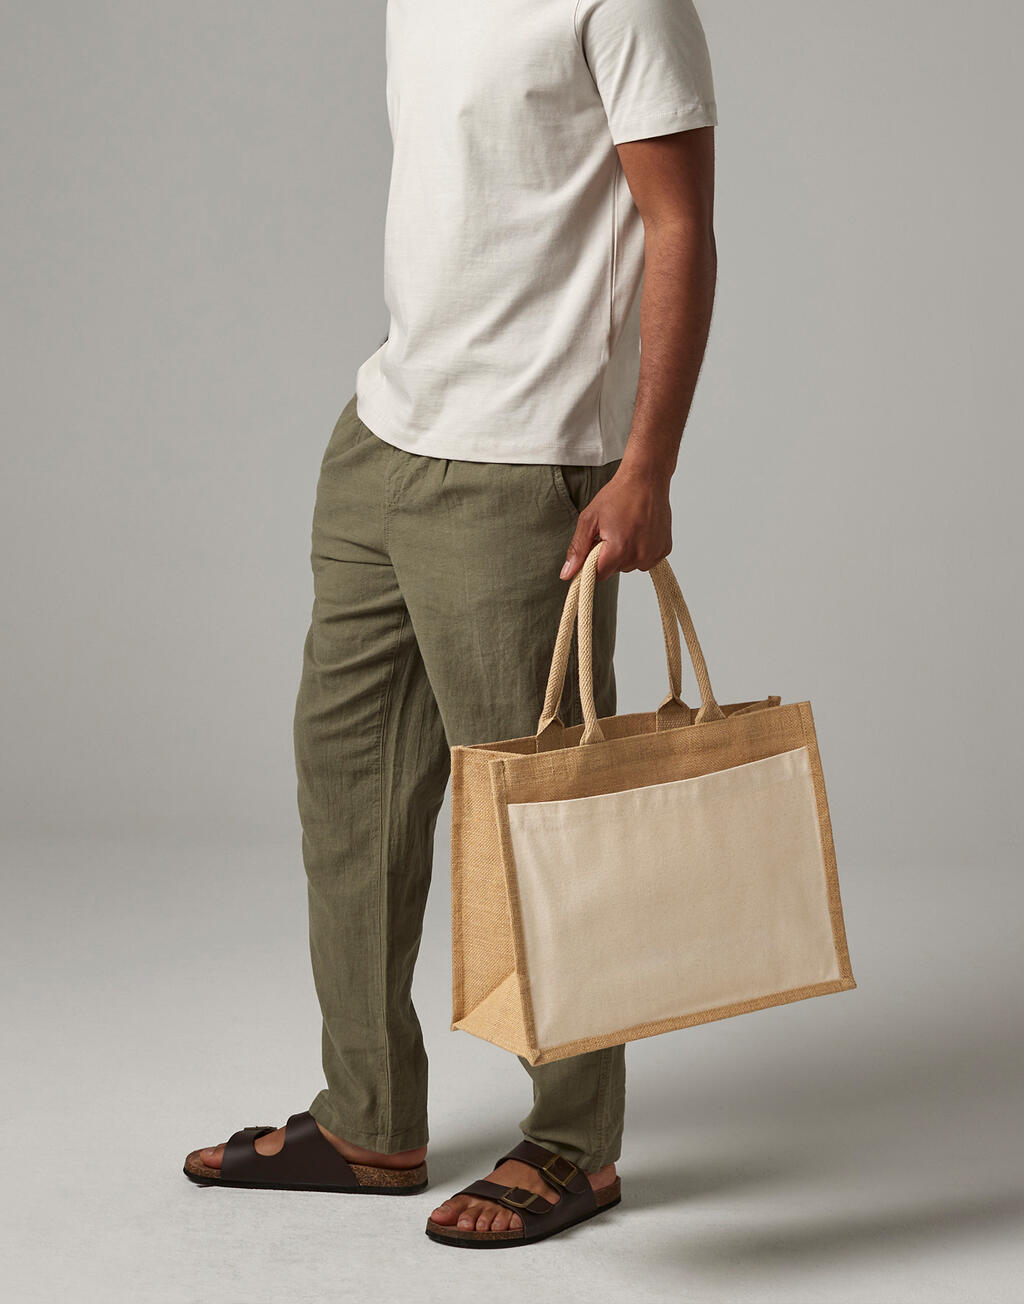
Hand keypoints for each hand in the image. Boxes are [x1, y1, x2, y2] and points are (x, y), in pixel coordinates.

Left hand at [560, 464, 671, 580]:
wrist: (646, 479)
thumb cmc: (618, 494)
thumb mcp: (589, 519)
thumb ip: (578, 549)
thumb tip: (567, 574)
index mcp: (619, 549)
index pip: (599, 575)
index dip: (592, 563)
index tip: (593, 548)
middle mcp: (639, 556)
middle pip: (616, 570)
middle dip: (609, 556)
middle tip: (611, 532)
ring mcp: (654, 554)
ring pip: (631, 566)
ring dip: (626, 554)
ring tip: (626, 529)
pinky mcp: (664, 550)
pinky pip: (647, 560)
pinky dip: (641, 550)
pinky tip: (639, 531)